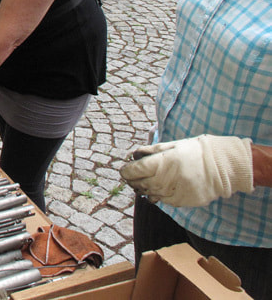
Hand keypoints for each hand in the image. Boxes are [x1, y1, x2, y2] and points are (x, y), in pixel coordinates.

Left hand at [119, 135, 253, 206]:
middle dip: (133, 180)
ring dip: (145, 189)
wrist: (223, 167)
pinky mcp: (182, 202)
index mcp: (162, 162)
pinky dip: (160, 194)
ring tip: (149, 181)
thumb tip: (133, 156)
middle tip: (133, 176)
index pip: (133, 171)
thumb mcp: (171, 146)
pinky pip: (163, 200)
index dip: (126, 171)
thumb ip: (150, 151)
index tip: (125, 170)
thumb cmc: (195, 151)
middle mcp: (166, 179)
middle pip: (139, 184)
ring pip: (149, 194)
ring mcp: (174, 192)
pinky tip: (164, 187)